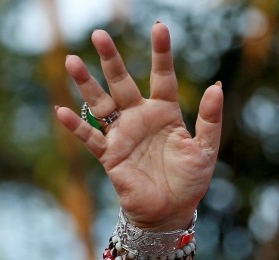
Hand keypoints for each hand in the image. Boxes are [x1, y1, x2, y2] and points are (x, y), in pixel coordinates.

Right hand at [55, 22, 222, 230]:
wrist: (171, 212)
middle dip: (111, 60)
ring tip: (71, 60)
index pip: (162, 77)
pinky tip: (62, 110)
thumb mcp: (206, 150)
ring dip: (87, 84)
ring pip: (101, 103)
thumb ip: (210, 120)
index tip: (160, 28)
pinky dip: (77, 126)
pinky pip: (91, 137)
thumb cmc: (190, 181)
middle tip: (100, 34)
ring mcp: (123, 135)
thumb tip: (216, 86)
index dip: (161, 54)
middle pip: (123, 83)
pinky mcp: (110, 156)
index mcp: (165, 113)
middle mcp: (140, 118)